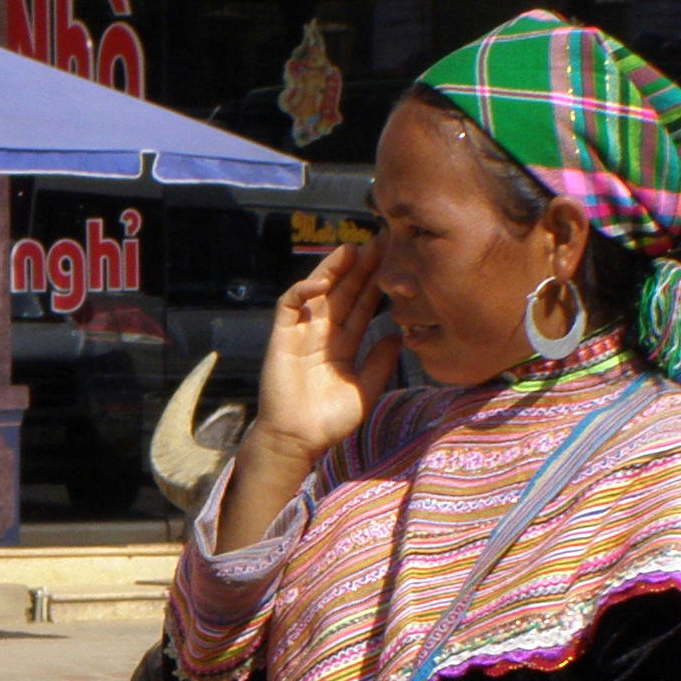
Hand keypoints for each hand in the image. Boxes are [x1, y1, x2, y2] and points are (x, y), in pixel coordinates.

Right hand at [246, 242, 398, 466]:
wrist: (298, 440)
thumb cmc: (329, 422)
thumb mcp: (366, 390)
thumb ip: (380, 362)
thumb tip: (398, 335)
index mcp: (343, 345)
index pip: (363, 306)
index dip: (377, 283)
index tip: (397, 261)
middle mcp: (323, 334)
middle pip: (343, 291)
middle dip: (361, 266)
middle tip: (382, 240)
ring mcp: (301, 333)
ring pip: (318, 291)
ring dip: (334, 269)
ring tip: (354, 248)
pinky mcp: (282, 337)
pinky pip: (290, 305)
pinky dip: (302, 290)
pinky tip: (322, 281)